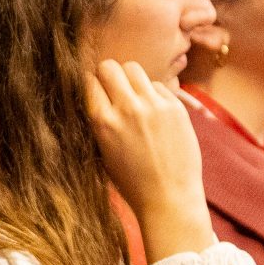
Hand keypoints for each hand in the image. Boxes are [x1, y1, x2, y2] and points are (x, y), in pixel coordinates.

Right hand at [84, 60, 213, 260]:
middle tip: (113, 91)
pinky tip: (154, 112)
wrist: (169, 197)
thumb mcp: (102, 152)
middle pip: (109, 67)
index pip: (88, 81)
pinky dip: (152, 93)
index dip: (91, 87)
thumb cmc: (131, 182)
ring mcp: (154, 106)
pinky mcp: (175, 107)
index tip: (95, 94)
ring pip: (133, 69)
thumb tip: (94, 95)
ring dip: (130, 80)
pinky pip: (157, 85)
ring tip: (134, 98)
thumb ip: (97, 122)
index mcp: (102, 122)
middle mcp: (127, 109)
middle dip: (108, 76)